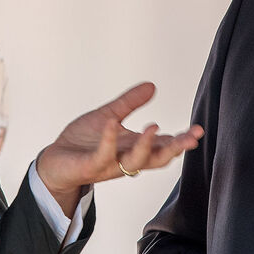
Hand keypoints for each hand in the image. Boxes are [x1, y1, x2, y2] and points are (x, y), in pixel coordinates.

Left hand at [34, 82, 202, 215]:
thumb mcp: (109, 115)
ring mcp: (110, 165)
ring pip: (135, 162)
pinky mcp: (91, 166)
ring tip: (154, 127)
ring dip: (146, 146)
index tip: (197, 130)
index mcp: (133, 147)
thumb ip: (130, 103)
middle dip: (175, 148)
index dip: (180, 140)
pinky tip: (113, 124)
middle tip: (192, 138)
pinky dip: (109, 140)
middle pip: (157, 159)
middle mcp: (126, 159)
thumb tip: (152, 86)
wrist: (55, 161)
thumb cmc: (82, 142)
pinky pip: (103, 155)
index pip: (162, 145)